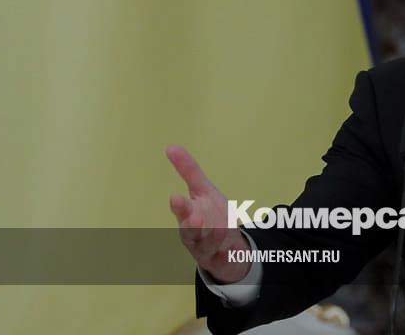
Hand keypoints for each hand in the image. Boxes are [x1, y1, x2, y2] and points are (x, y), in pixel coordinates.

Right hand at [167, 144, 250, 282]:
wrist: (225, 246)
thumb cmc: (210, 215)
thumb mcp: (204, 190)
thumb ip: (189, 170)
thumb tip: (171, 146)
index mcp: (189, 214)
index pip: (182, 209)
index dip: (180, 206)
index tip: (175, 197)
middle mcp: (194, 234)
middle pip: (189, 232)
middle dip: (191, 225)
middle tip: (195, 217)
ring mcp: (206, 248)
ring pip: (207, 245)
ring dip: (212, 237)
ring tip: (222, 228)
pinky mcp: (220, 260)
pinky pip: (224, 257)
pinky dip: (228, 252)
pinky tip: (233, 244)